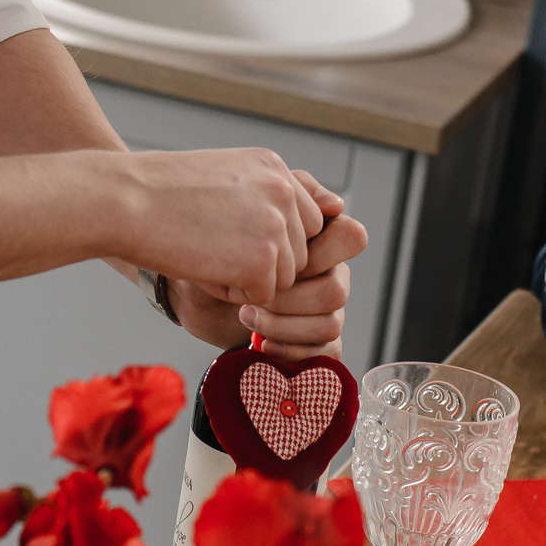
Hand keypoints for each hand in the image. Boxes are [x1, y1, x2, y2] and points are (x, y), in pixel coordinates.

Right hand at [119, 148, 327, 308]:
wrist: (123, 201)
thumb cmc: (159, 192)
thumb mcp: (223, 177)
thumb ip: (263, 197)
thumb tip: (300, 224)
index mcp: (275, 167)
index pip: (305, 220)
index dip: (271, 239)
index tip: (232, 236)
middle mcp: (283, 190)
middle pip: (299, 252)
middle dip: (263, 261)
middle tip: (213, 246)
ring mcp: (276, 225)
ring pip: (284, 277)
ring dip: (248, 278)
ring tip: (205, 253)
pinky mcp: (262, 261)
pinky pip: (261, 296)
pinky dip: (231, 293)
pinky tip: (201, 267)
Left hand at [177, 209, 367, 358]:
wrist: (192, 283)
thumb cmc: (220, 243)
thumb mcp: (246, 207)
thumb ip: (289, 192)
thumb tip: (335, 204)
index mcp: (324, 239)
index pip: (353, 237)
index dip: (319, 250)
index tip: (274, 255)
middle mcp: (331, 273)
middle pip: (337, 290)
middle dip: (288, 297)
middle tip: (250, 295)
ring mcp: (326, 310)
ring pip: (330, 324)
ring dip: (283, 324)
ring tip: (245, 317)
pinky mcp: (313, 342)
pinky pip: (326, 353)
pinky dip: (291, 350)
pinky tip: (261, 342)